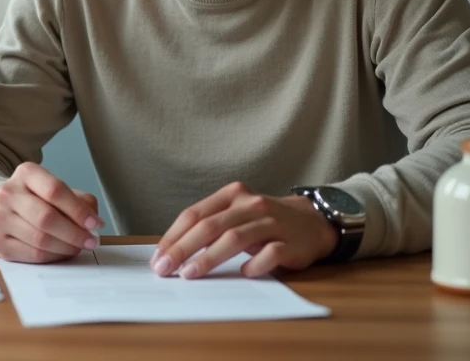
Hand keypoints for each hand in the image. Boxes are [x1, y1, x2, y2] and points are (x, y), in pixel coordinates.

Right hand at [0, 162, 102, 263]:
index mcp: (26, 173)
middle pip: (46, 217)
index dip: (78, 210)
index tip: (95, 224)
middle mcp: (7, 193)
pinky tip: (62, 252)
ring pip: (40, 239)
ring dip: (66, 247)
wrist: (12, 208)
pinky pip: (32, 255)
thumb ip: (81, 202)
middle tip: (90, 241)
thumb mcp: (63, 191)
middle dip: (74, 233)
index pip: (55, 190)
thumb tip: (93, 224)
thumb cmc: (43, 199)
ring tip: (78, 247)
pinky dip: (53, 257)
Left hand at [151, 182, 337, 278]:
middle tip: (165, 269)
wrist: (312, 222)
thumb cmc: (264, 222)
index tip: (158, 257)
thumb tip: (172, 252)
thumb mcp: (236, 215)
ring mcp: (271, 222)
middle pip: (209, 226)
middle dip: (183, 249)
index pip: (194, 214)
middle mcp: (250, 204)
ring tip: (190, 274)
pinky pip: (269, 254)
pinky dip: (253, 265)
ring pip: (234, 238)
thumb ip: (210, 226)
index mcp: (231, 195)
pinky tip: (243, 274)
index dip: (174, 236)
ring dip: (208, 258)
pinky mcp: (290, 242)